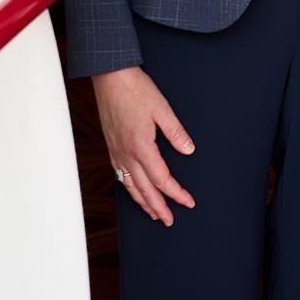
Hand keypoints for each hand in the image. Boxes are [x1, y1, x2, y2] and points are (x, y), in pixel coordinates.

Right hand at [92, 66, 195, 225]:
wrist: (111, 78)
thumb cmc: (136, 90)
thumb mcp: (163, 109)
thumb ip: (176, 133)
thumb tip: (189, 150)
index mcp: (141, 146)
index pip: (162, 179)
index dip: (176, 193)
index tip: (188, 202)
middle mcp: (126, 154)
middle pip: (144, 189)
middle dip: (159, 207)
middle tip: (170, 221)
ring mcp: (116, 152)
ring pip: (130, 186)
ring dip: (143, 202)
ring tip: (154, 214)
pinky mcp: (112, 147)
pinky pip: (120, 176)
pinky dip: (130, 189)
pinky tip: (134, 192)